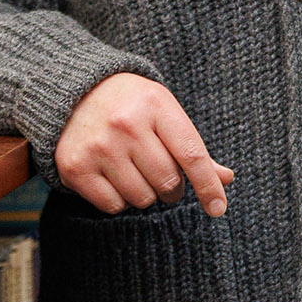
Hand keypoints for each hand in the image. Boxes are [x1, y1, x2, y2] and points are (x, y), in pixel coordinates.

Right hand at [54, 72, 234, 214]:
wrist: (77, 93)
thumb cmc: (133, 106)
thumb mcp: (165, 113)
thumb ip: (192, 147)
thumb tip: (226, 179)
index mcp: (156, 105)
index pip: (191, 154)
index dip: (208, 185)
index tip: (218, 208)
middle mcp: (127, 124)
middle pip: (168, 182)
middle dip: (172, 188)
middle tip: (164, 176)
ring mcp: (99, 146)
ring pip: (142, 198)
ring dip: (146, 194)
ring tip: (135, 171)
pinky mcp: (76, 167)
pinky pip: (114, 206)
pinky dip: (120, 201)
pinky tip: (114, 178)